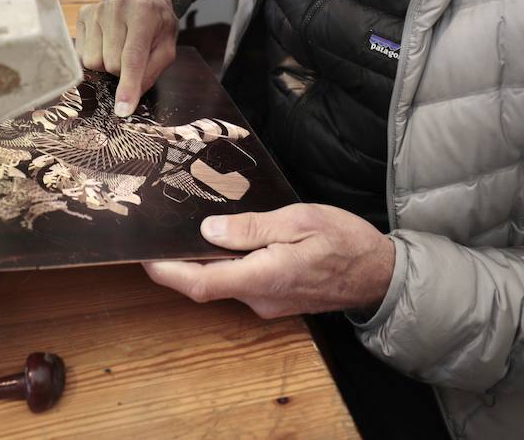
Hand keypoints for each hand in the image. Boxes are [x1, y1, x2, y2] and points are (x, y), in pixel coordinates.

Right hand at [76, 0, 177, 116]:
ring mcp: (97, 10)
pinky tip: (105, 44)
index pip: (132, 58)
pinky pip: (81, 54)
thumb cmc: (157, 28)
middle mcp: (117, 8)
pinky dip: (94, 56)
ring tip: (118, 50)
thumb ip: (151, 72)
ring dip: (106, 65)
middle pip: (110, 64)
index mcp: (143, 15)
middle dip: (121, 72)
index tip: (124, 110)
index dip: (128, 86)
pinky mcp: (83, 14)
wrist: (145, 0)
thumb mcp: (166, 50)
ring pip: (92, 61)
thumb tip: (129, 98)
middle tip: (131, 60)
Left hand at [143, 203, 394, 318]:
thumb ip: (252, 228)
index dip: (167, 271)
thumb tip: (208, 231)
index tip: (143, 255)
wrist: (380, 273)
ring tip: (185, 228)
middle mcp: (259, 298)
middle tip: (159, 231)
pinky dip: (225, 263)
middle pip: (205, 283)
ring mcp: (267, 302)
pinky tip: (224, 239)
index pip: (200, 283)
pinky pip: (240, 281)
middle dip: (178, 262)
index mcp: (262, 277)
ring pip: (223, 281)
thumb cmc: (344, 241)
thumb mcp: (298, 220)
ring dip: (202, 260)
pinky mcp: (275, 298)